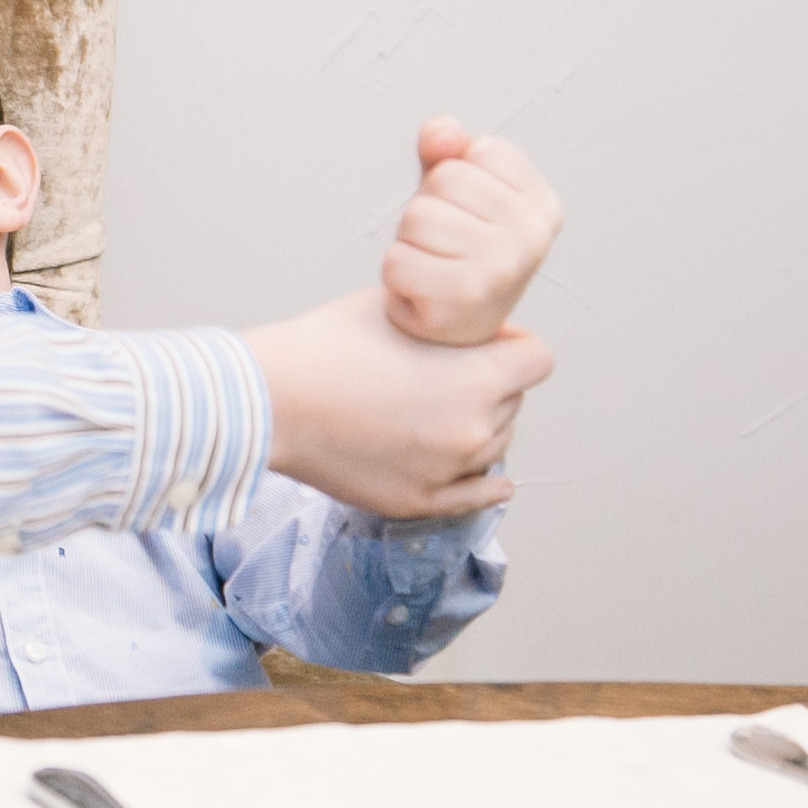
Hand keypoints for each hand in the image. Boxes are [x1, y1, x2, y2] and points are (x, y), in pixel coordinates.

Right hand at [248, 287, 551, 517]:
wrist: (270, 400)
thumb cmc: (323, 347)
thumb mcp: (393, 307)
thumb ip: (445, 317)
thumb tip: (470, 329)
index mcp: (477, 378)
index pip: (537, 360)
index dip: (513, 346)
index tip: (487, 345)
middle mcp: (473, 429)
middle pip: (513, 402)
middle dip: (487, 385)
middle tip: (439, 375)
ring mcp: (447, 471)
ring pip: (494, 445)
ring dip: (475, 426)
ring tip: (431, 412)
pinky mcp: (418, 500)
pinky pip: (476, 497)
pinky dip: (484, 483)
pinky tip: (486, 474)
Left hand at [384, 117, 562, 346]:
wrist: (450, 330)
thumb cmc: (453, 252)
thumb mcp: (457, 193)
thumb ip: (448, 151)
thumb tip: (440, 132)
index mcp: (543, 205)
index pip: (477, 151)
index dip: (455, 179)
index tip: (469, 217)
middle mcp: (533, 236)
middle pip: (444, 180)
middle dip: (428, 209)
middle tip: (444, 248)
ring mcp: (502, 267)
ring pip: (416, 218)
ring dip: (409, 242)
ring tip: (433, 267)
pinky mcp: (462, 297)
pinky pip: (396, 260)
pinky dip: (397, 277)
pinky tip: (421, 293)